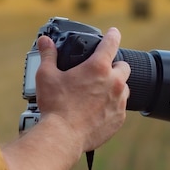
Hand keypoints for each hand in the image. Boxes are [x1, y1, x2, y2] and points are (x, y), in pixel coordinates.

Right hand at [34, 27, 130, 153]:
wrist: (62, 136)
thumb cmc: (55, 105)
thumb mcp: (46, 75)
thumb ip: (48, 55)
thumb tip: (44, 41)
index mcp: (98, 67)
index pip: (112, 42)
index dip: (112, 35)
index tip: (113, 32)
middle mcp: (114, 82)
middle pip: (123, 66)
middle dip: (113, 66)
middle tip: (98, 72)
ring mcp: (119, 101)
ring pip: (124, 87)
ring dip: (114, 86)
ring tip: (97, 93)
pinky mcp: (119, 119)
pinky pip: (120, 107)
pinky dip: (111, 106)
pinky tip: (96, 110)